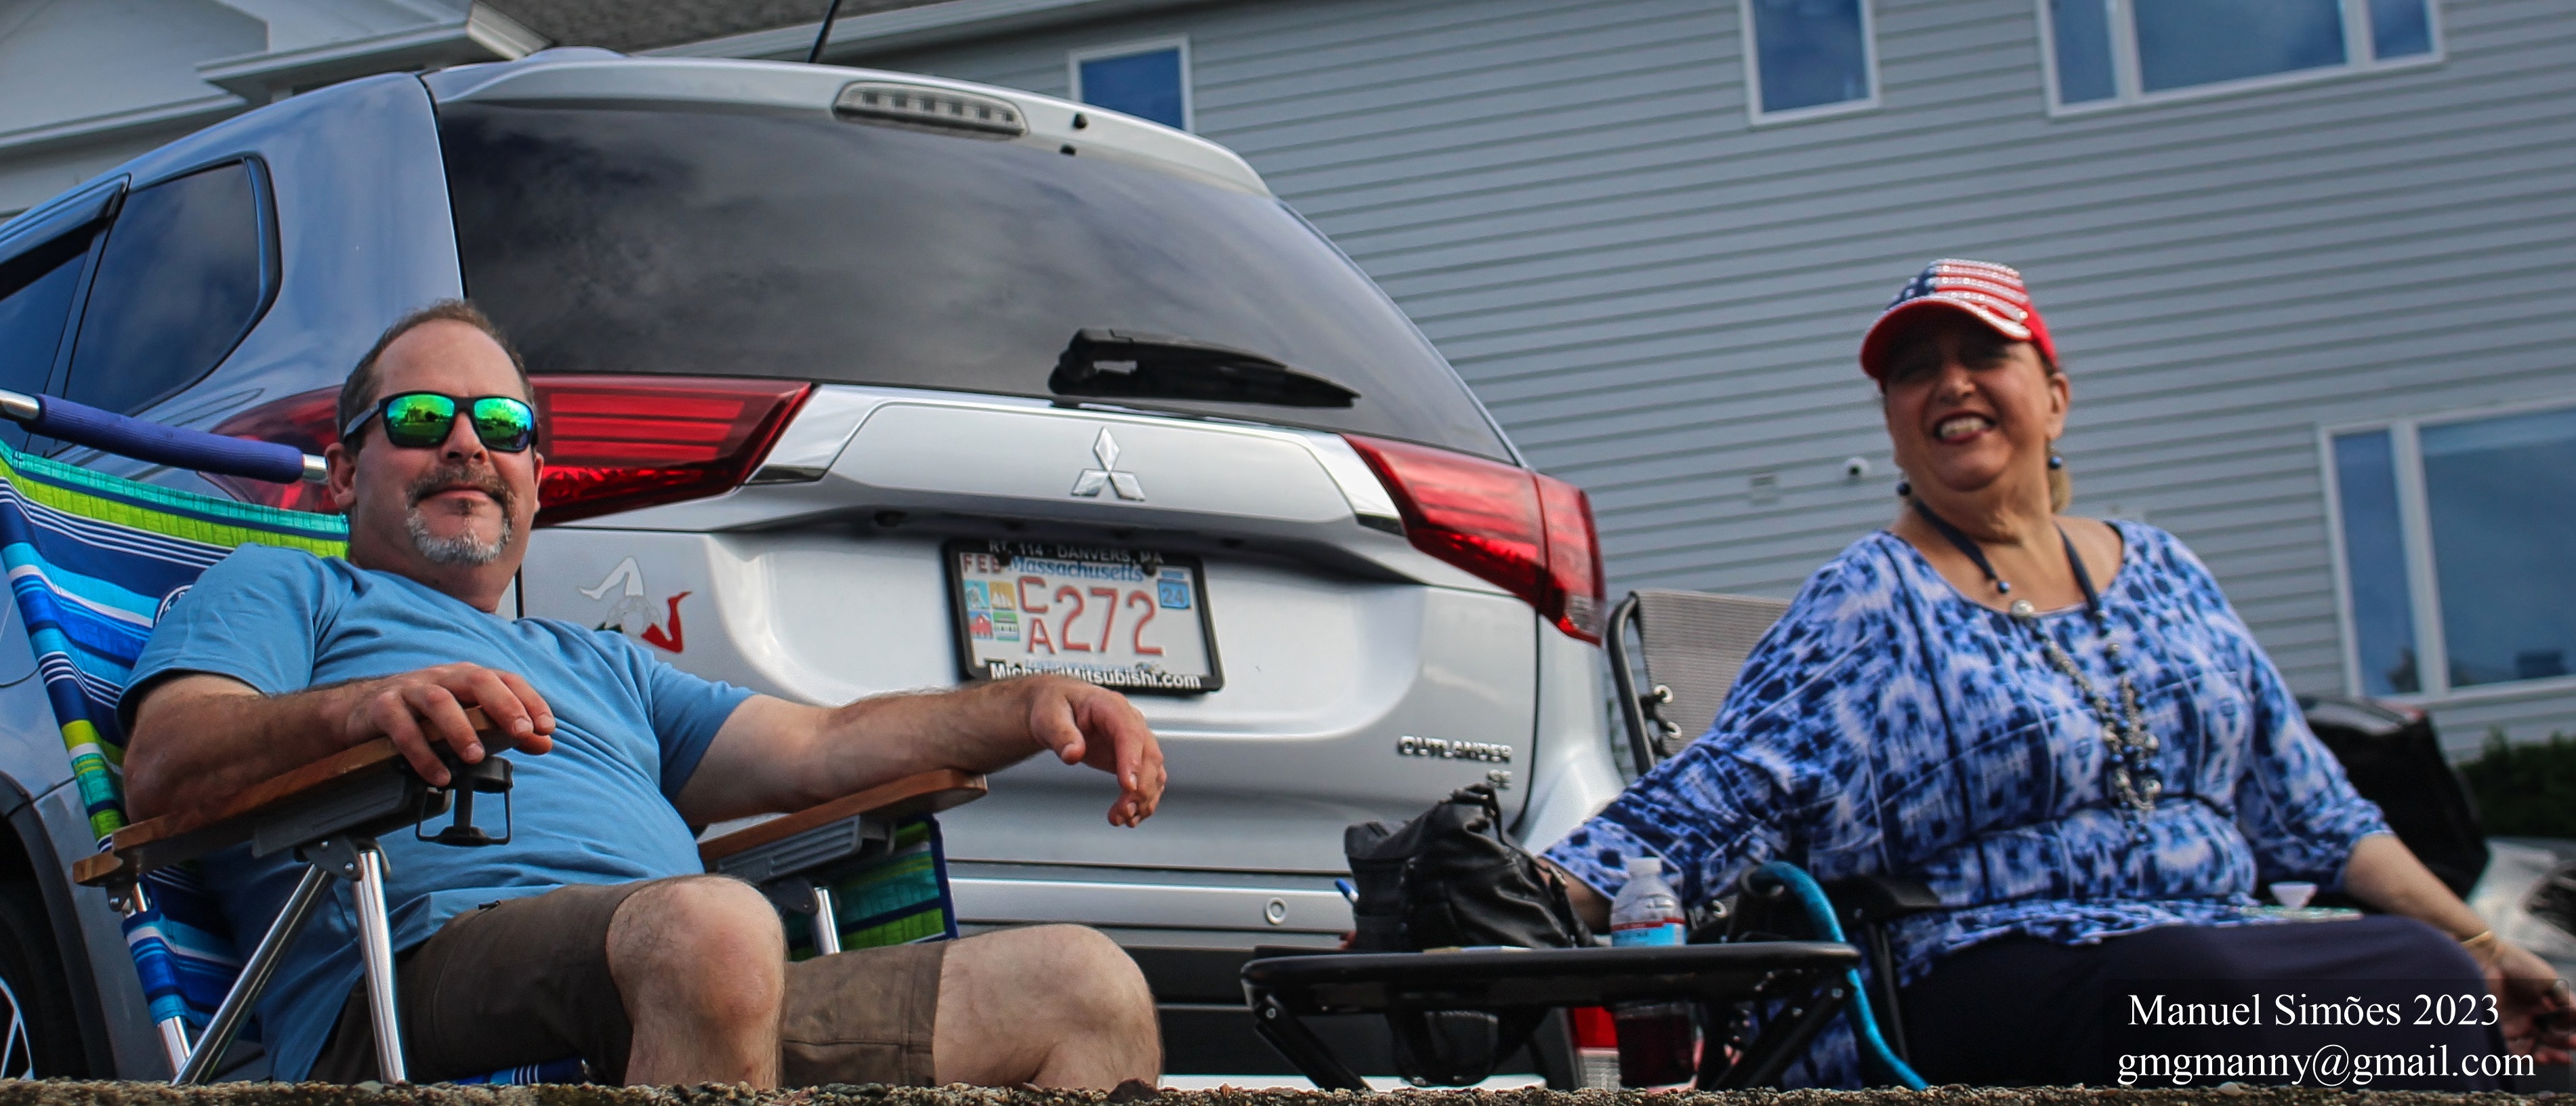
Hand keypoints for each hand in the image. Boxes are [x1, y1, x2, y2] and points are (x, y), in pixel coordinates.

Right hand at [344, 662, 555, 784]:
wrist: (361, 710)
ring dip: (460, 730)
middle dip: (503, 706)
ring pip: (438, 702)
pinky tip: (438, 776)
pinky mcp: (383, 707)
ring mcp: (411, 690)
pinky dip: (421, 753)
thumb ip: (505, 730)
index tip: (547, 727)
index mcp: (467, 677)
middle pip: (477, 681)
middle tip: (519, 733)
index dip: (530, 700)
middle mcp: (442, 678)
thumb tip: (544, 742)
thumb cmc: (423, 714)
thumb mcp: (466, 718)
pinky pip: (402, 728)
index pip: (506, 680)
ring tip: (475, 758)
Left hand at [1020, 676, 1164, 826]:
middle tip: (1124, 812)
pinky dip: (1143, 801)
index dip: (1132, 760)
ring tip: (1123, 819)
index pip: (1130, 733)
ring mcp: (1135, 741)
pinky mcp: (1133, 758)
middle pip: (1149, 755)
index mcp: (1111, 707)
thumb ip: (1061, 735)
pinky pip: (1148, 780)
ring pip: (1154, 771)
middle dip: (1141, 787)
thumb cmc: (1055, 707)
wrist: (1059, 708)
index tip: (1128, 786)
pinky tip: (1131, 817)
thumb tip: (1072, 754)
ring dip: (1144, 798)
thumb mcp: (1049, 717)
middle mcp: (1130, 723)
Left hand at [2480, 938, 2573, 1063]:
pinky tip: (2541, 1057)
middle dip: (2561, 1049)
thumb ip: (2566, 1003)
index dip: (2568, 1037)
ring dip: (2548, 1057)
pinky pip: (2511, 1051)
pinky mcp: (2496, 1031)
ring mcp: (2511, 1026)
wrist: (2489, 960)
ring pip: (2531, 1049)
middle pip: (2546, 1041)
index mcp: (2540, 1008)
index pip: (2557, 1029)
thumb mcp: (2550, 983)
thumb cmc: (2520, 968)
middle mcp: (2525, 1019)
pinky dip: (2527, 1057)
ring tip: (2562, 1058)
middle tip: (2571, 1052)